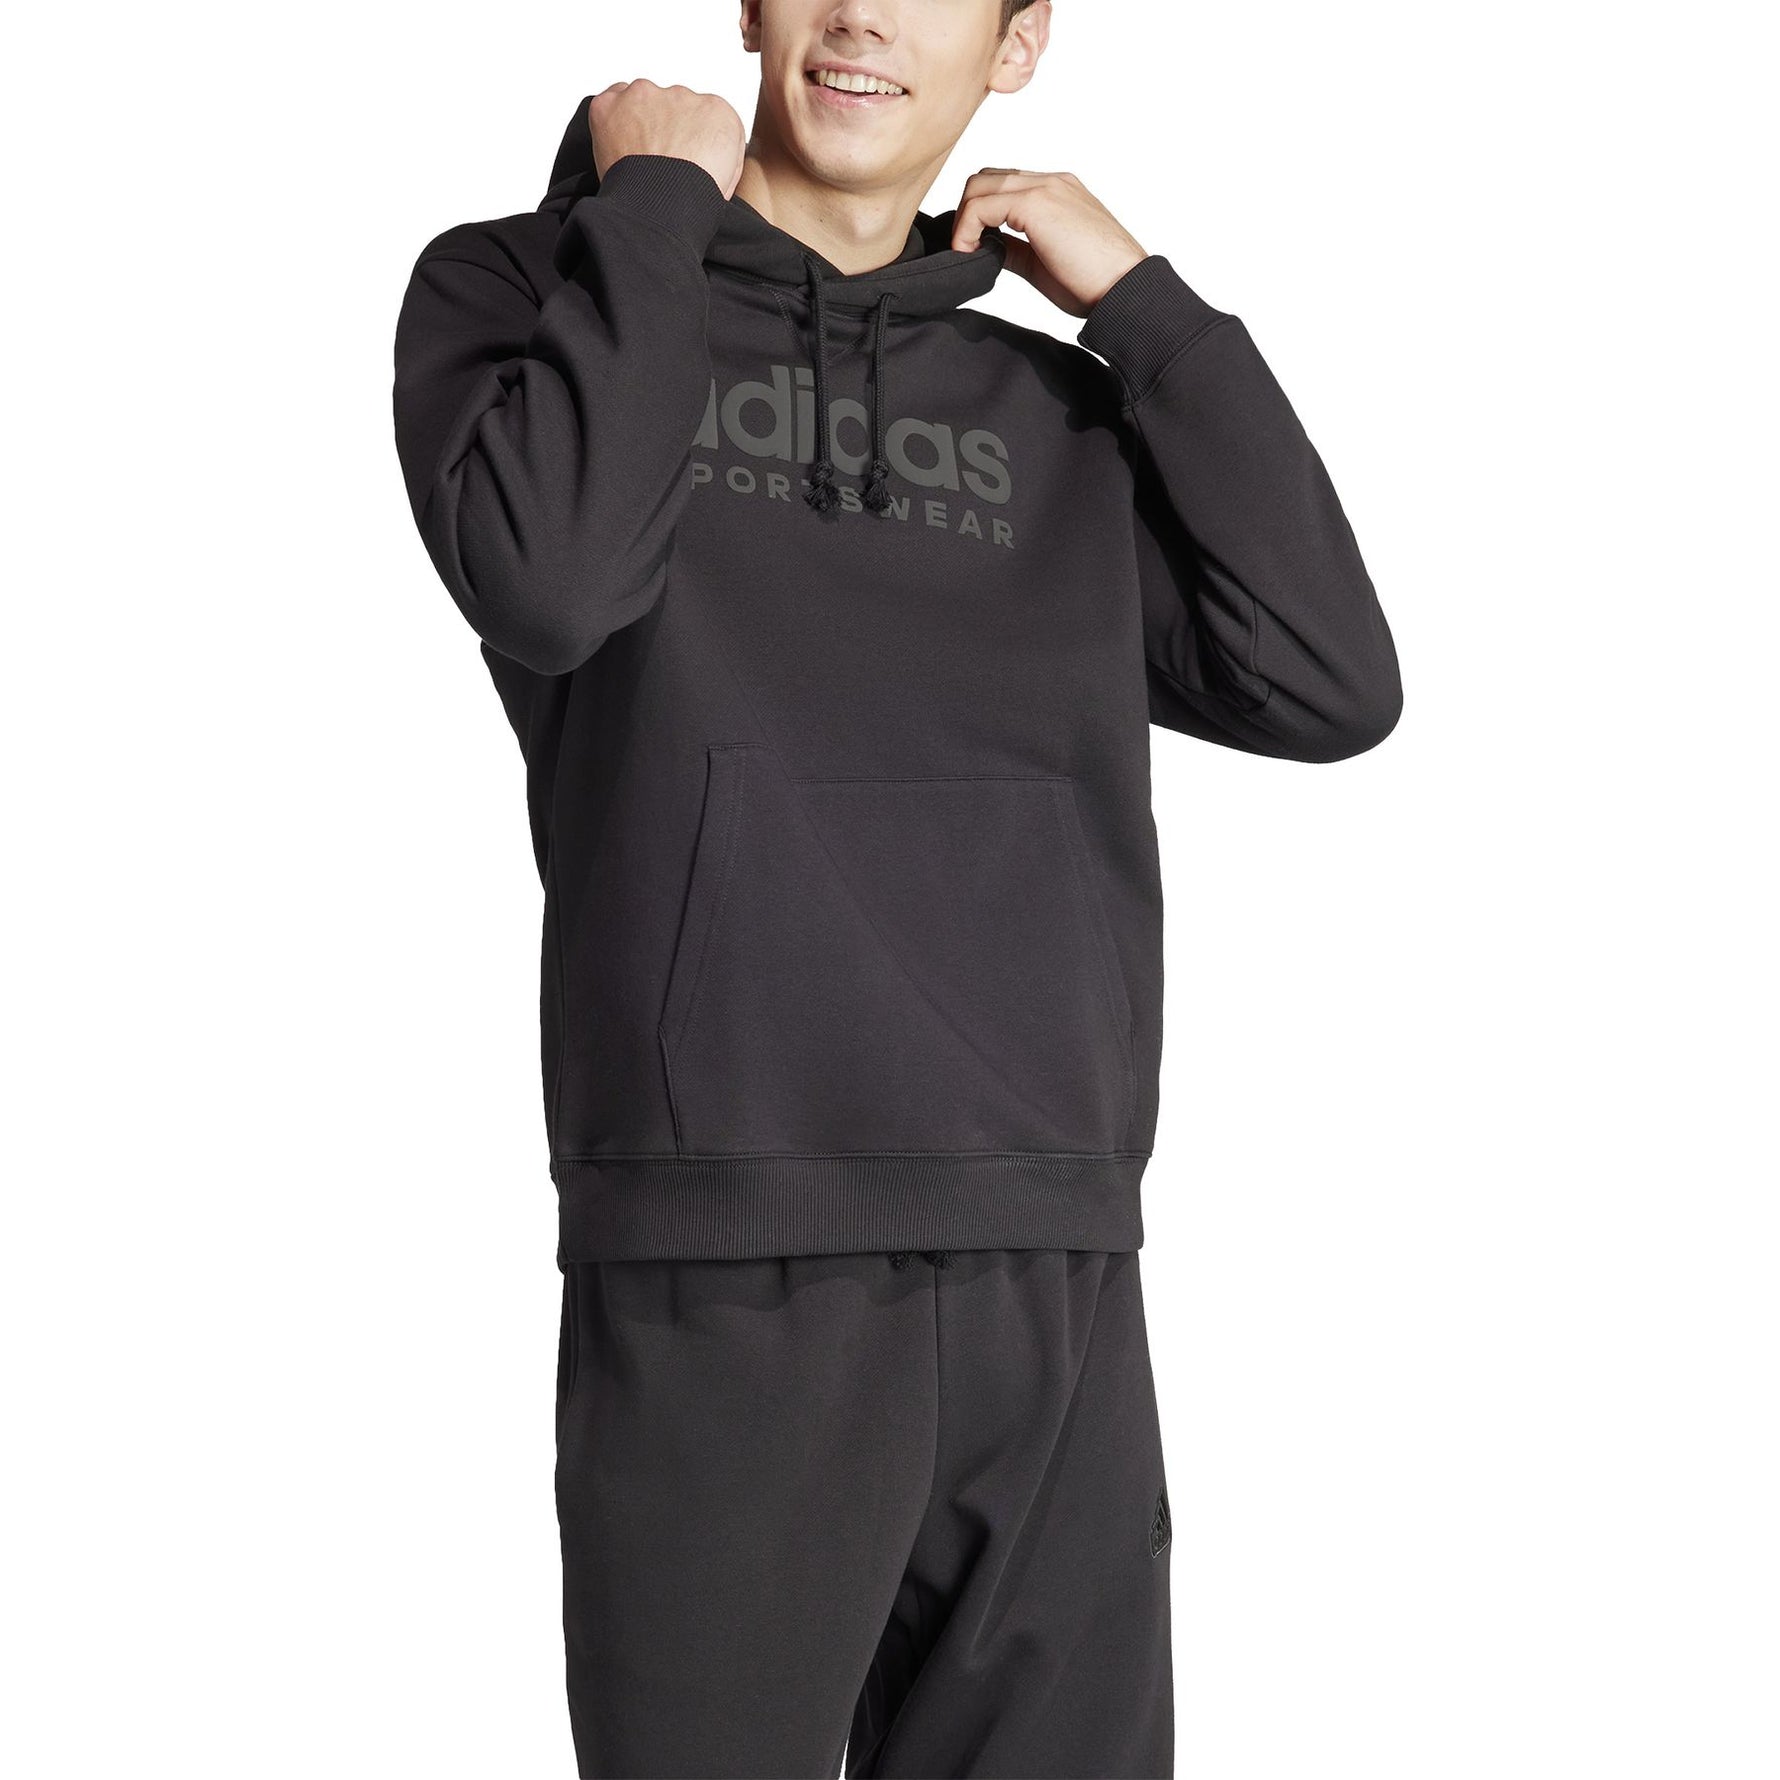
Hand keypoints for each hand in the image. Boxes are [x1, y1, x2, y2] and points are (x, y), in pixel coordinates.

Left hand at [589, 80, 747, 200]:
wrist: (661, 210)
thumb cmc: (692, 201)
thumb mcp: (730, 176)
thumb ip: (720, 149)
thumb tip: (707, 147)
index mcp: (716, 112)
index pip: (702, 118)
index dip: (690, 141)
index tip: (683, 158)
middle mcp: (682, 94)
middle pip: (670, 108)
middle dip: (663, 131)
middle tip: (658, 164)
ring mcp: (645, 95)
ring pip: (640, 102)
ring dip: (638, 124)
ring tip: (637, 161)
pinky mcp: (612, 103)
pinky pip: (608, 104)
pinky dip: (609, 123)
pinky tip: (618, 149)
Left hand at [950, 169, 1147, 316]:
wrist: (1124, 288)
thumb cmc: (1094, 283)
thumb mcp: (1042, 262)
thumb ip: (1014, 248)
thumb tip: (985, 248)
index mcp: (1057, 191)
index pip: (1003, 185)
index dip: (980, 214)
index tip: (974, 247)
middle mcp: (1050, 182)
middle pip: (986, 178)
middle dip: (967, 212)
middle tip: (966, 249)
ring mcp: (1044, 188)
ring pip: (980, 184)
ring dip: (964, 219)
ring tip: (968, 252)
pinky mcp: (1036, 203)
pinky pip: (982, 205)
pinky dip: (967, 229)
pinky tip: (972, 253)